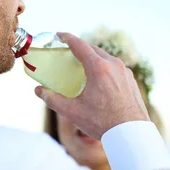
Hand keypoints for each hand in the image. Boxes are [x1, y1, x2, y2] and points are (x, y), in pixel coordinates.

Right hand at [35, 32, 149, 138]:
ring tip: (84, 65)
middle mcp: (113, 65)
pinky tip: (100, 79)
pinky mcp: (131, 80)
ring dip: (93, 57)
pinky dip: (104, 67)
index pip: (79, 45)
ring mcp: (124, 71)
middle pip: (93, 49)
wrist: (131, 134)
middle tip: (68, 52)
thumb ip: (52, 99)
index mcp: (98, 68)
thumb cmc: (102, 123)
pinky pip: (115, 67)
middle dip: (80, 48)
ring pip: (106, 57)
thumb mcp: (72, 111)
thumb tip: (38, 91)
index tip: (58, 35)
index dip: (67, 38)